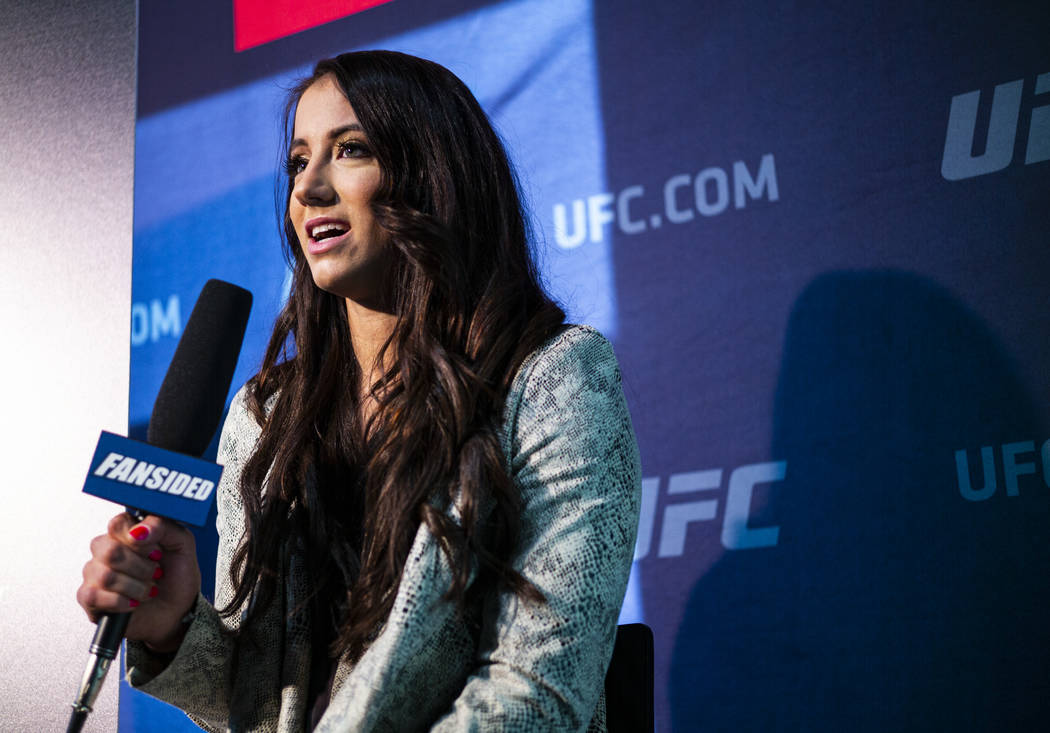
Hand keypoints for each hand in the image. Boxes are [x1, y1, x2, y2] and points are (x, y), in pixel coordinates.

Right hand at [77, 513, 201, 652]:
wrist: (176, 611)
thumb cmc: (176, 577)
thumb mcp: (182, 545)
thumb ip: (164, 527)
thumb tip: (140, 529)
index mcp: (126, 533)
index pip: (118, 524)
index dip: (139, 539)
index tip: (157, 551)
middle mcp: (106, 550)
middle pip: (110, 550)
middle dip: (141, 567)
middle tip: (156, 573)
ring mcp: (94, 573)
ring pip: (106, 576)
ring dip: (137, 587)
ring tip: (148, 591)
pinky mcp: (88, 598)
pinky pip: (94, 596)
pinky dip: (121, 602)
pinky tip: (133, 603)